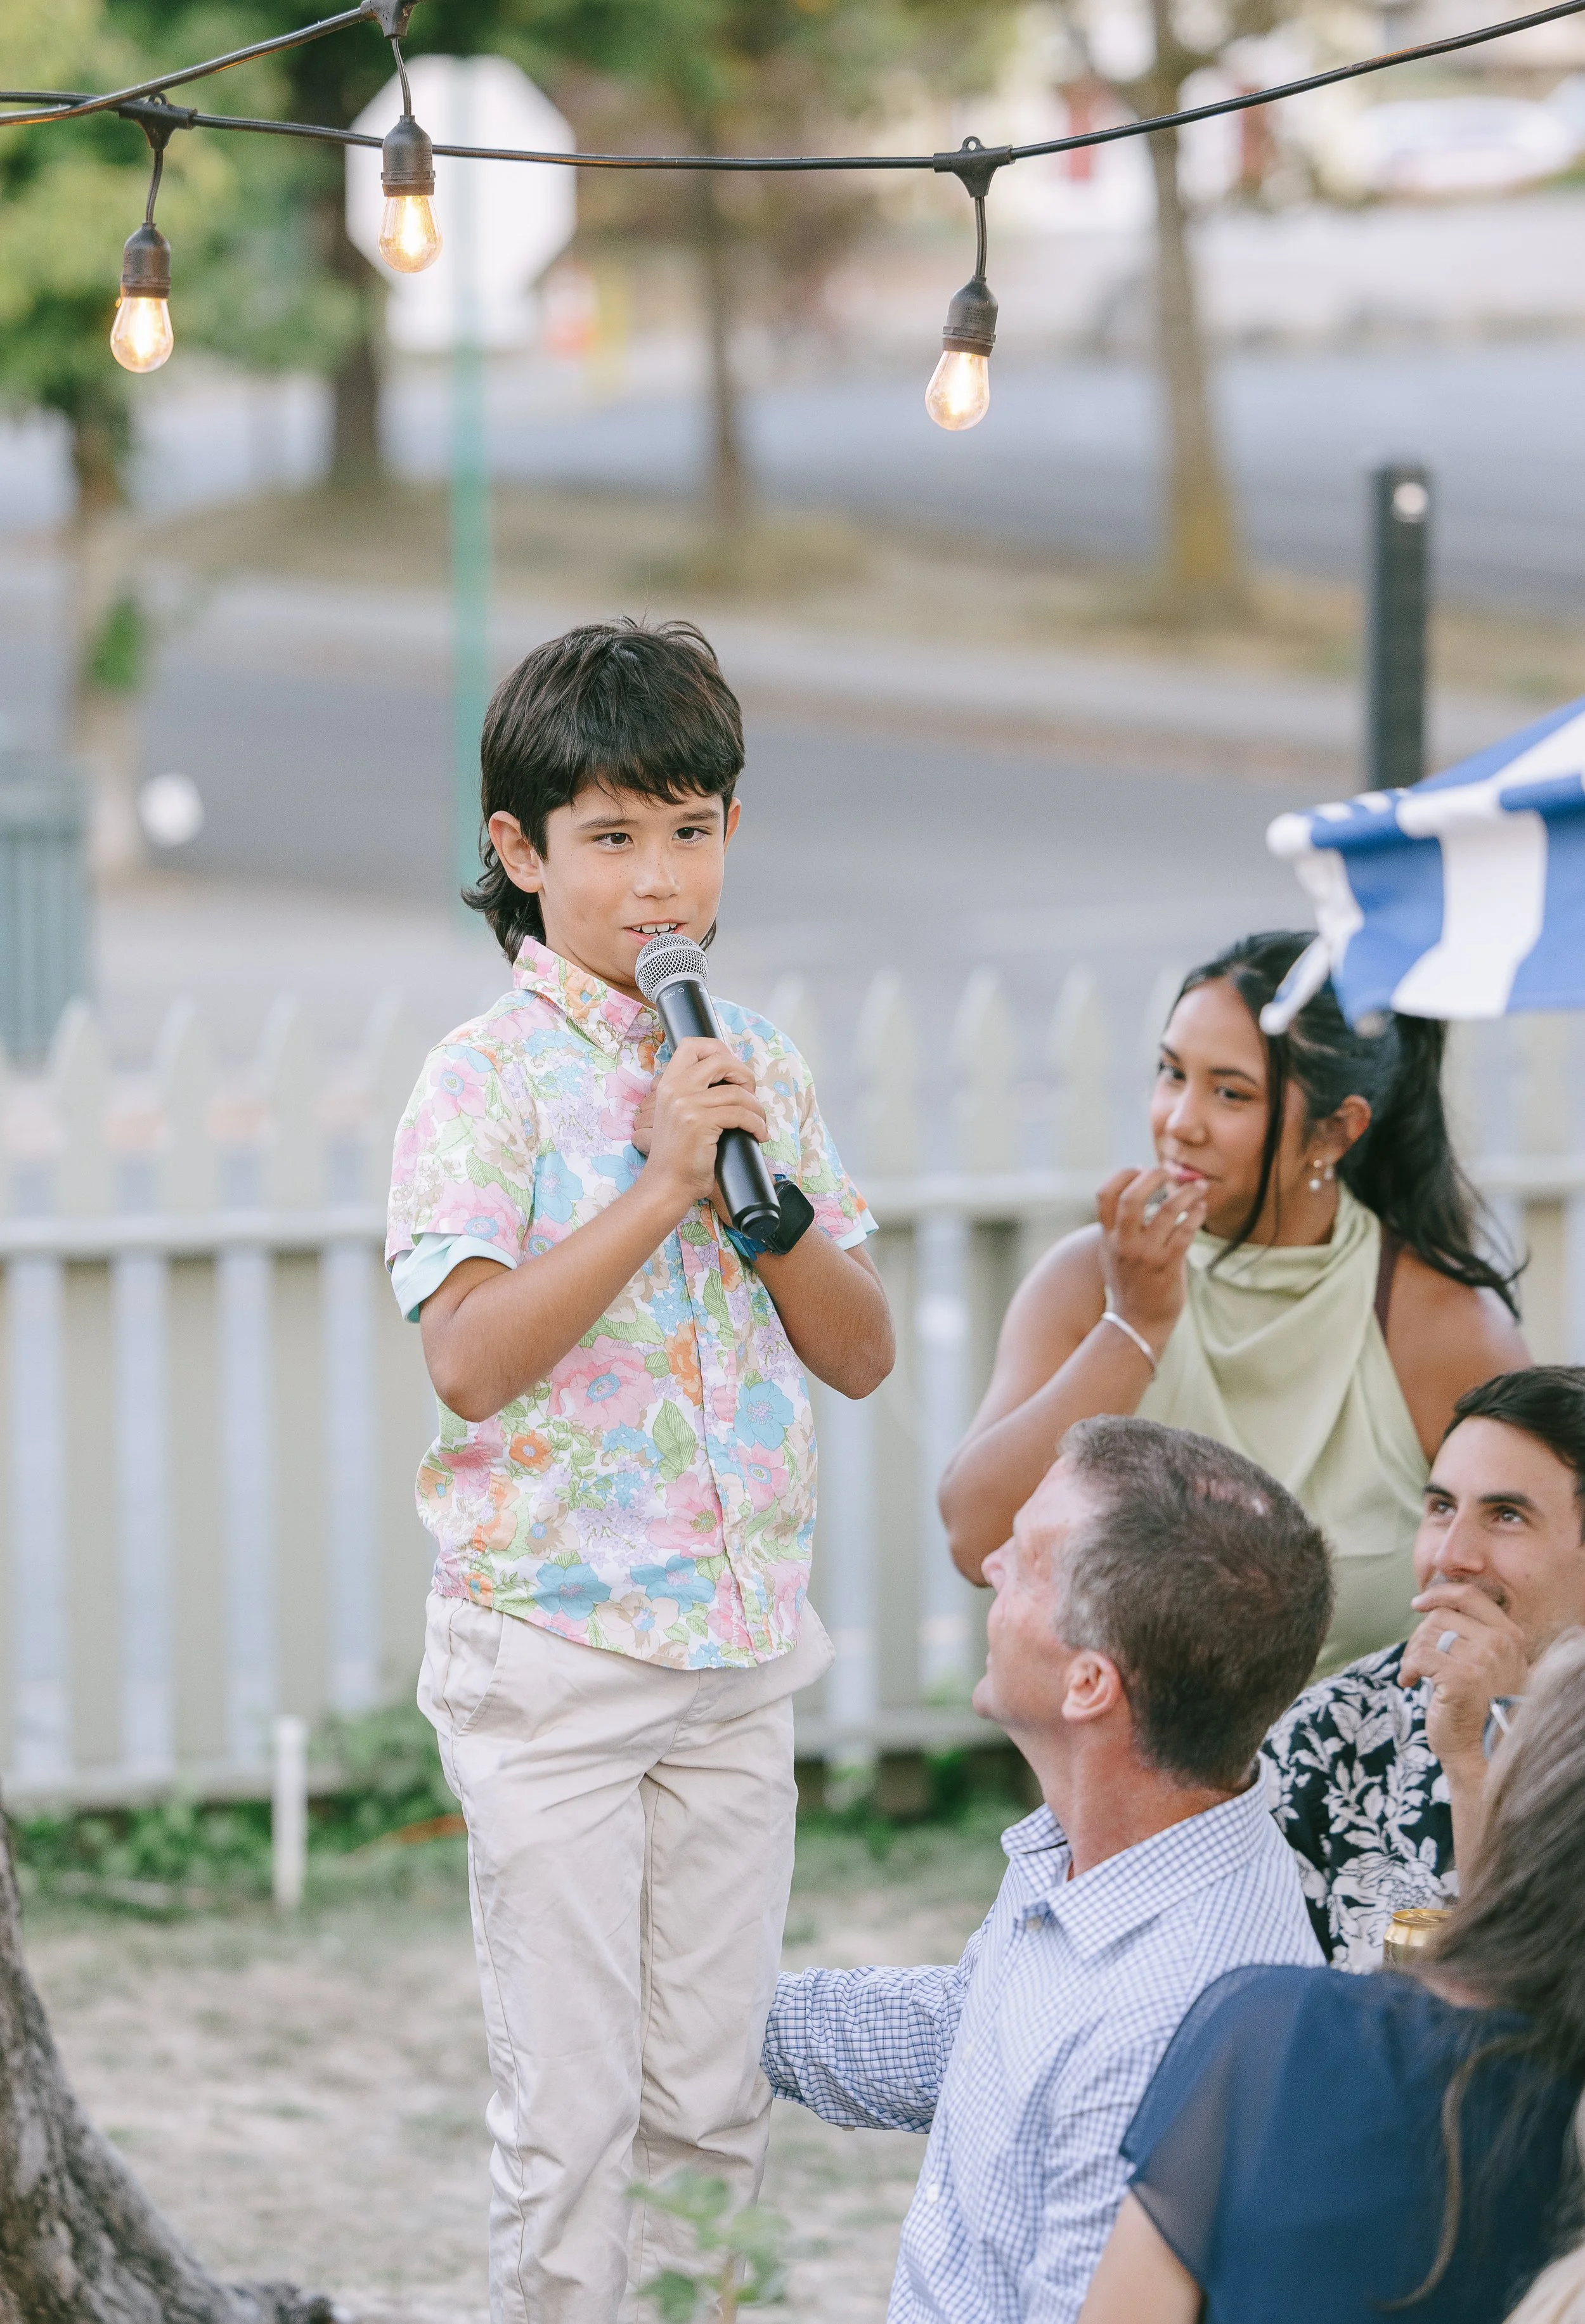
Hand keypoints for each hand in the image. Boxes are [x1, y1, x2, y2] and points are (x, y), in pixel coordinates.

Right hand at [639, 1039, 767, 1211]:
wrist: (667, 1184)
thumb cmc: (679, 1154)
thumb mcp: (679, 1114)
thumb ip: (695, 1093)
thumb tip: (732, 1079)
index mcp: (668, 1083)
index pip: (692, 1045)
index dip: (719, 1050)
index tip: (732, 1072)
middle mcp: (675, 1089)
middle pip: (720, 1059)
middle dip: (744, 1074)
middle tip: (749, 1095)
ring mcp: (686, 1104)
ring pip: (737, 1092)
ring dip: (757, 1108)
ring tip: (759, 1122)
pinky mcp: (700, 1123)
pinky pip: (741, 1114)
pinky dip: (757, 1124)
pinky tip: (758, 1134)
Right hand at [1094, 1167, 1208, 1356]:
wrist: (1138, 1323)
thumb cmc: (1130, 1283)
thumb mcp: (1112, 1253)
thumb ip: (1118, 1226)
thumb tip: (1137, 1191)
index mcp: (1108, 1237)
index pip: (1105, 1195)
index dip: (1123, 1175)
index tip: (1141, 1168)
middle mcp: (1124, 1244)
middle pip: (1132, 1197)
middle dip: (1154, 1177)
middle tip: (1170, 1171)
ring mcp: (1146, 1255)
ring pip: (1167, 1211)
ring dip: (1186, 1192)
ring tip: (1198, 1186)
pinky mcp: (1168, 1266)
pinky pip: (1185, 1231)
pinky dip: (1196, 1214)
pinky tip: (1202, 1208)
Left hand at [1400, 1581, 1529, 1771]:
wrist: (1481, 1752)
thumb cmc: (1479, 1707)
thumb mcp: (1488, 1665)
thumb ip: (1473, 1635)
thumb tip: (1433, 1605)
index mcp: (1510, 1636)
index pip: (1470, 1596)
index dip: (1439, 1594)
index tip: (1418, 1604)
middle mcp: (1500, 1644)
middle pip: (1441, 1616)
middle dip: (1420, 1636)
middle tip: (1416, 1661)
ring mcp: (1482, 1660)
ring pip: (1427, 1636)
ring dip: (1412, 1654)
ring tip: (1414, 1675)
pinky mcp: (1460, 1678)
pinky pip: (1419, 1657)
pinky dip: (1406, 1669)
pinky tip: (1408, 1683)